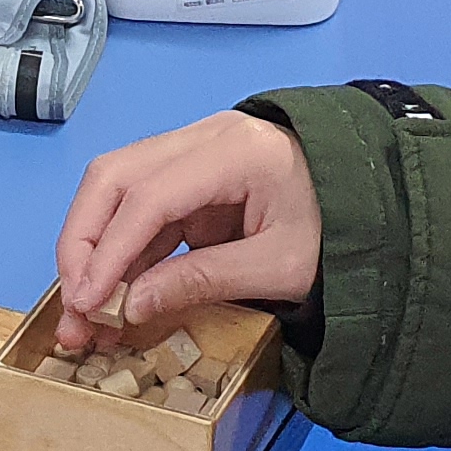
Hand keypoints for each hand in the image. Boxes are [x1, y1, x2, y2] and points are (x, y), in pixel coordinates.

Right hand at [52, 110, 319, 349]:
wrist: (375, 198)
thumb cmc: (341, 228)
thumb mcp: (280, 266)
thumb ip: (204, 281)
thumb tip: (131, 306)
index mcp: (235, 150)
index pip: (149, 195)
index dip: (109, 249)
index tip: (87, 301)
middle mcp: (203, 136)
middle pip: (113, 177)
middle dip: (83, 243)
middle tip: (75, 305)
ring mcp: (192, 151)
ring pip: (114, 189)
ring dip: (92, 250)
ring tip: (84, 314)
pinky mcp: (189, 176)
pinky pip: (138, 209)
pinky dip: (119, 253)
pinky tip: (110, 296)